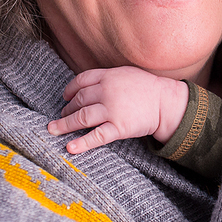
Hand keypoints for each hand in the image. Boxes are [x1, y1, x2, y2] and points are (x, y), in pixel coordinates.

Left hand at [47, 66, 188, 153]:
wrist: (167, 103)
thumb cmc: (148, 88)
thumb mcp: (126, 73)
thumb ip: (107, 78)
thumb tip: (87, 86)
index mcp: (109, 76)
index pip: (81, 81)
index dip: (69, 90)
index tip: (65, 97)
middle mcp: (107, 92)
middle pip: (79, 100)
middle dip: (67, 109)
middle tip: (61, 116)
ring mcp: (112, 110)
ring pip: (82, 117)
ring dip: (65, 124)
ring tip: (54, 130)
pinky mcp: (119, 127)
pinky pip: (96, 136)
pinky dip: (82, 142)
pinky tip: (70, 147)